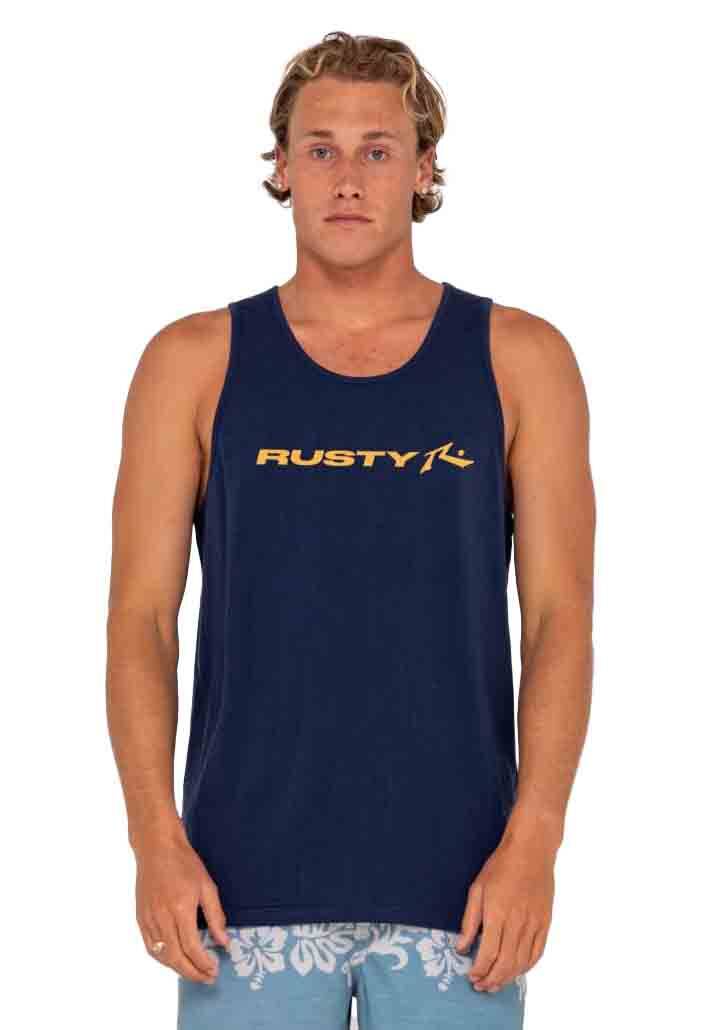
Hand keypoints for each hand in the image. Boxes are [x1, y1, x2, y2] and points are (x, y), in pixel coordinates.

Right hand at [133, 827, 230, 983]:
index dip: (203, 963)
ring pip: (162, 955)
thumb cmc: (184, 863)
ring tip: (193, 972)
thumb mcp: (206, 885)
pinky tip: (174, 959)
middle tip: (207, 978)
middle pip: (176, 957)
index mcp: (180, 908)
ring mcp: (148, 919)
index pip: (191, 947)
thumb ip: (215, 916)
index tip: (214, 969)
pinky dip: (163, 958)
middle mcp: (161, 917)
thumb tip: (223, 942)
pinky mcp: (140, 918)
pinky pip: (151, 946)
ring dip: (178, 968)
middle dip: (192, 973)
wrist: (156, 848)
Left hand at [454, 832, 555, 991]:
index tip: (471, 976)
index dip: (479, 970)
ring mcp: (534, 924)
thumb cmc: (500, 866)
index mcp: (497, 913)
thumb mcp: (477, 889)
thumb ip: (469, 921)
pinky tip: (517, 970)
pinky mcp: (545, 923)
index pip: (488, 953)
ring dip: (508, 978)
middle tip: (481, 986)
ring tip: (496, 984)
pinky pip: (537, 953)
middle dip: (492, 980)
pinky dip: (527, 967)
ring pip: (522, 962)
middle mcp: (518, 922)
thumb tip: (461, 946)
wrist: (531, 850)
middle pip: (505, 963)